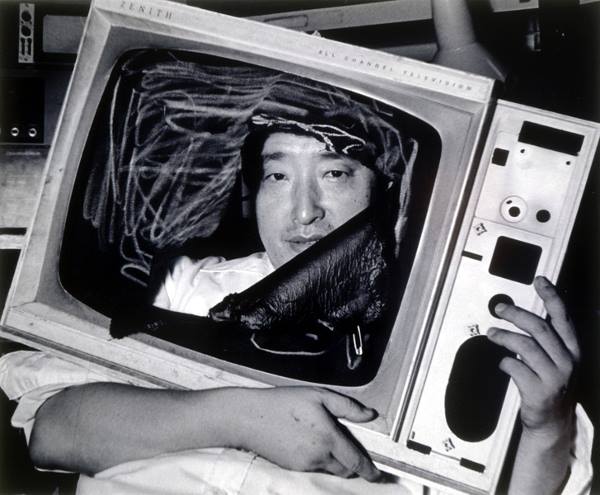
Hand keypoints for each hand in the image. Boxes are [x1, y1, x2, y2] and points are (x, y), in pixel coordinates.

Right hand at [234, 386, 380, 480]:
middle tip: (348, 447)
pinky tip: (308, 442)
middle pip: (345, 470)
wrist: (250, 418)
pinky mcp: (293, 468)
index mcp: (329, 438)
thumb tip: (369, 415)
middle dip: (352, 464)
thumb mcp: (319, 395)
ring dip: (335, 461)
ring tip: (324, 438)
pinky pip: (314, 468)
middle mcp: (319, 456)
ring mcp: (305, 465)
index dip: (369, 471)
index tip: (377, 475)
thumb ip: (348, 407)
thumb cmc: (283, 403)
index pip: (356, 462)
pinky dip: (319, 460)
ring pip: (329, 469)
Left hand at [487, 276, 578, 436]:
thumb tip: (519, 313)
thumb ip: (544, 338)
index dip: (551, 296)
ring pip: (525, 346)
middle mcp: (567, 361)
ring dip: (504, 336)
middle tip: (498, 309)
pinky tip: (502, 363)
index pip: (563, 317)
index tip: (539, 280)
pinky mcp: (539, 391)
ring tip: (492, 333)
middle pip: (539, 328)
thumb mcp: (556, 359)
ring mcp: (555, 377)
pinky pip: (515, 367)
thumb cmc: (550, 384)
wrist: (552, 422)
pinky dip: (504, 362)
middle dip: (516, 314)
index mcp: (572, 349)